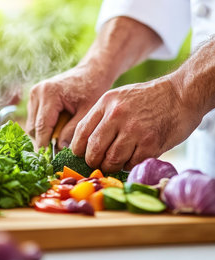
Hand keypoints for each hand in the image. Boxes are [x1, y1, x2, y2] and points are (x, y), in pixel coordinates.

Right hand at [26, 63, 111, 148]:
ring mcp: (34, 93)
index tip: (49, 163)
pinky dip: (45, 126)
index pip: (42, 127)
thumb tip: (61, 150)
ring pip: (33, 125)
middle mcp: (37, 92)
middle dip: (45, 141)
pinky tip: (60, 127)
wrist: (91, 72)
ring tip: (62, 138)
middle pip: (34, 128)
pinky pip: (36, 119)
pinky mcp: (35, 96)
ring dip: (45, 134)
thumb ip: (73, 131)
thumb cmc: (92, 89)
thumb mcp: (87, 112)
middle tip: (60, 153)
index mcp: (49, 94)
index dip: (44, 147)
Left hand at [71, 76, 200, 172]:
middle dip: (94, 162)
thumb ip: (103, 116)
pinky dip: (130, 165)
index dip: (79, 149)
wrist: (181, 93)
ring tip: (118, 161)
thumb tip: (87, 143)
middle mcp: (117, 115)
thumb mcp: (120, 98)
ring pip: (112, 160)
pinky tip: (134, 157)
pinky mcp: (150, 143)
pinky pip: (131, 164)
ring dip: (112, 166)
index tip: (83, 155)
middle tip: (100, 163)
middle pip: (94, 150)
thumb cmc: (149, 98)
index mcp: (106, 102)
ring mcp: (134, 130)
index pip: (81, 132)